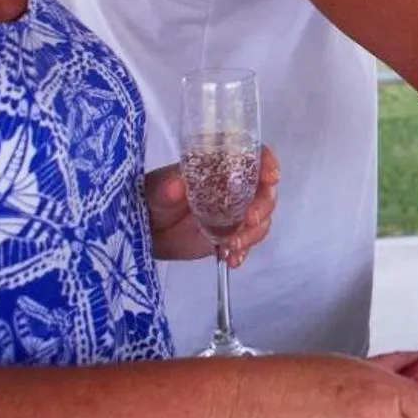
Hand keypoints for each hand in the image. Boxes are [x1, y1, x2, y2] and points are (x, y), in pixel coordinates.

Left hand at [144, 147, 280, 265]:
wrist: (146, 232)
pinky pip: (246, 242)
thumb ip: (167, 187)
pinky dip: (243, 251)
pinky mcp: (230, 236)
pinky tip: (232, 259)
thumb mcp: (156, 190)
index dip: (268, 164)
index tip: (271, 177)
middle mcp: (234, 189)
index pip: (253, 158)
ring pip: (260, 220)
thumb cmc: (152, 200)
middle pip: (263, 192)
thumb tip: (177, 184)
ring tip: (232, 246)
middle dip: (263, 206)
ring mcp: (234, 214)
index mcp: (220, 168)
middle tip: (249, 220)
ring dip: (253, 233)